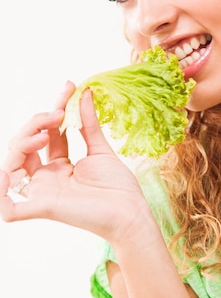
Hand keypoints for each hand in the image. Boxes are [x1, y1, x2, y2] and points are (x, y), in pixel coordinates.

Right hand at [0, 82, 151, 244]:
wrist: (131, 212)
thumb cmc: (118, 187)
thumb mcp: (101, 149)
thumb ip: (89, 123)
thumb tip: (85, 93)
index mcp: (60, 165)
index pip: (47, 132)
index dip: (54, 108)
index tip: (70, 86)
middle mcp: (47, 178)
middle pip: (24, 145)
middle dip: (36, 122)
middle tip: (59, 111)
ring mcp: (42, 192)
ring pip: (11, 165)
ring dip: (22, 142)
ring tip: (47, 130)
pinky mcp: (43, 208)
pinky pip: (8, 208)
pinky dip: (0, 191)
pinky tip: (10, 171)